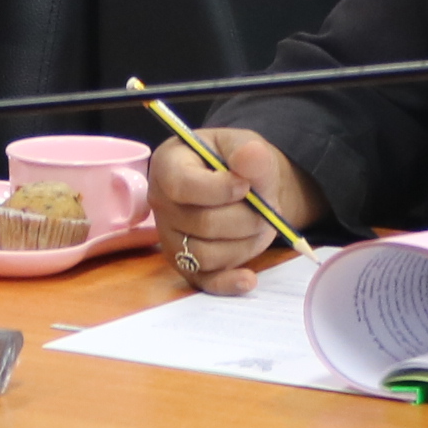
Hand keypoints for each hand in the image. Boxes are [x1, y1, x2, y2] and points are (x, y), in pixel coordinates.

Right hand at [151, 129, 314, 294]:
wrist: (239, 183)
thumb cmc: (233, 162)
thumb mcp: (243, 145)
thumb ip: (249, 152)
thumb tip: (251, 155)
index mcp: (167, 166)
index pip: (182, 186)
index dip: (219, 190)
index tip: (246, 186)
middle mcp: (161, 204)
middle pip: (201, 224)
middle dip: (245, 218)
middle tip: (266, 208)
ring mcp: (171, 238)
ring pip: (206, 255)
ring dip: (244, 244)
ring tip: (259, 225)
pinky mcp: (186, 264)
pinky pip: (204, 282)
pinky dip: (229, 282)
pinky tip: (248, 278)